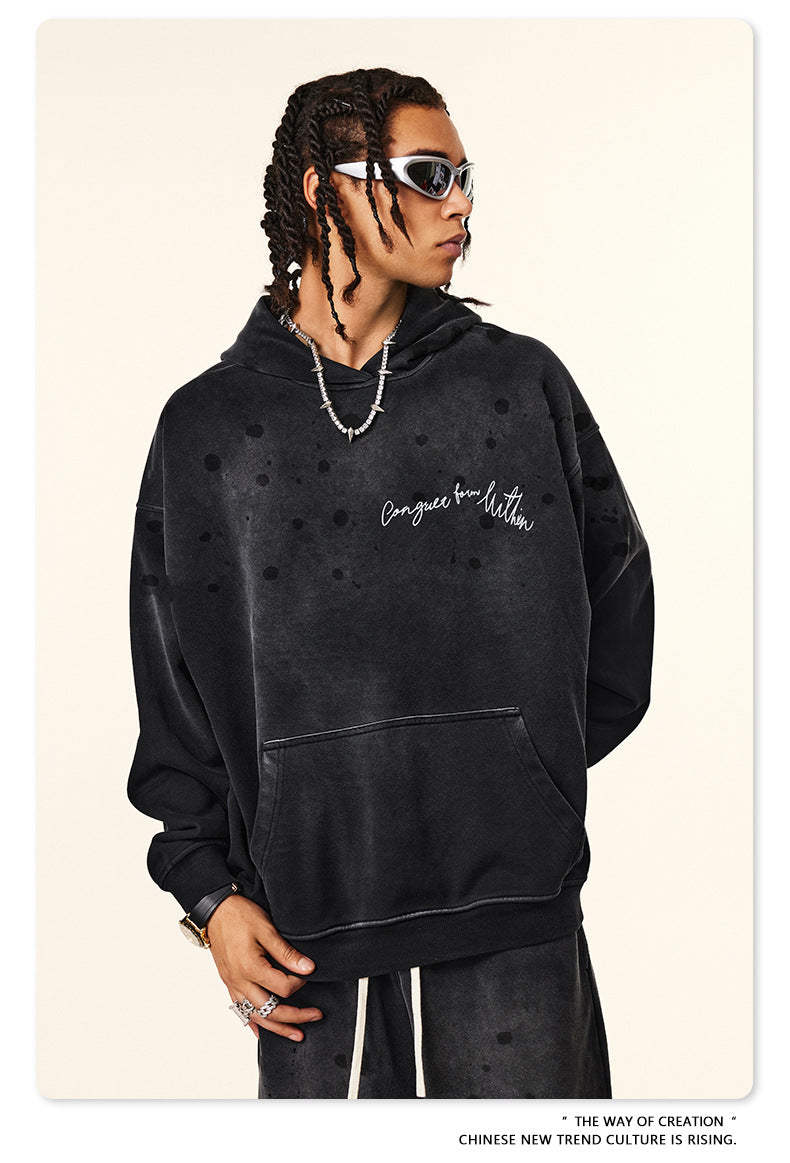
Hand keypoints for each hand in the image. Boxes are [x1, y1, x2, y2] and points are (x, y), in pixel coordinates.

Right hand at [206, 895, 322, 1040]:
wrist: (215, 910)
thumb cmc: (239, 916)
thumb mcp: (267, 929)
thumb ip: (287, 953)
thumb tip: (308, 968)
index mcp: (250, 968)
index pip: (282, 988)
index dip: (299, 983)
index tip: (308, 974)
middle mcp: (239, 982)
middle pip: (271, 1011)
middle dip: (295, 1017)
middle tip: (315, 1016)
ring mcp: (233, 985)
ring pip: (256, 1016)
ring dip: (277, 1028)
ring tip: (296, 1033)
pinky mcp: (229, 983)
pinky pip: (241, 1010)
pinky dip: (254, 1022)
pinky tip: (262, 1030)